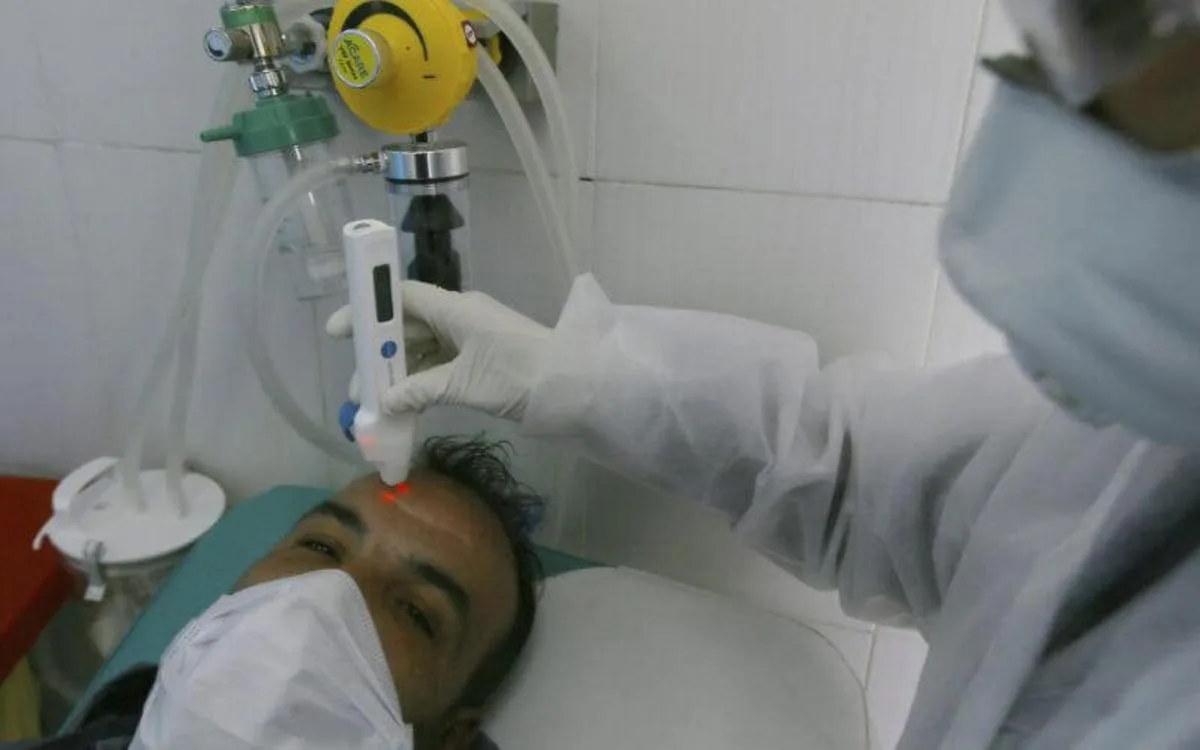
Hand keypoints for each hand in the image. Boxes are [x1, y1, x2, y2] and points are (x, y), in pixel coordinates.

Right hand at [326, 282, 551, 421]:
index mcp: (455, 309)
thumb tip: (386, 400)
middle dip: (378, 358)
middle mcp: (460, 317)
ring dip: (398, 376)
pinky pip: (440, 367)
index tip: (339, 332)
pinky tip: (405, 407)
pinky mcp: (481, 361)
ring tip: (375, 406)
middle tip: (358, 390)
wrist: (573, 387)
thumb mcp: (464, 384)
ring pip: (422, 351)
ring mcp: (471, 339)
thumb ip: (421, 390)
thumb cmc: (518, 375)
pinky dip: (421, 384)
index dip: (367, 312)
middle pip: (407, 329)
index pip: (401, 299)